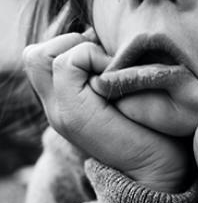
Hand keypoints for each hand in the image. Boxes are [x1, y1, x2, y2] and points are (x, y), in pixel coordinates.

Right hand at [23, 30, 189, 192]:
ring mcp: (60, 112)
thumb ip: (102, 69)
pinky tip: (115, 77)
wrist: (158, 168)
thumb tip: (97, 34)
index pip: (40, 56)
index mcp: (64, 101)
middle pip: (35, 55)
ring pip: (42, 55)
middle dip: (71, 43)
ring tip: (110, 69)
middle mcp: (55, 107)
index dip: (71, 43)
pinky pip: (68, 63)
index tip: (104, 55)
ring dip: (82, 49)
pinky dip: (93, 57)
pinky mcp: (74, 115)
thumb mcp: (120, 90)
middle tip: (104, 59)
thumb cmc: (150, 124)